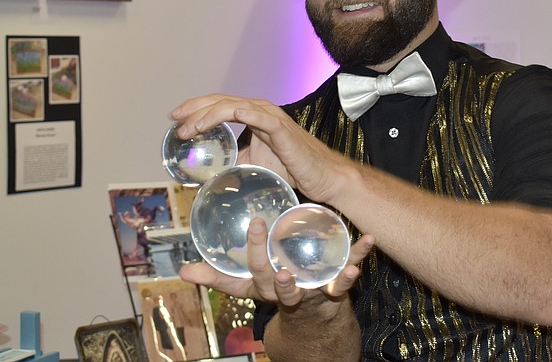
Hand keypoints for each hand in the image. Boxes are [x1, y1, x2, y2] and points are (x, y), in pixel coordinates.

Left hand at [171, 93, 351, 202]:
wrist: (322, 177)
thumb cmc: (293, 169)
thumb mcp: (254, 163)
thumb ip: (234, 160)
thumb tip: (208, 171)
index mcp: (254, 116)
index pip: (220, 106)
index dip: (196, 109)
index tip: (177, 119)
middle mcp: (261, 111)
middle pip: (221, 102)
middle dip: (195, 109)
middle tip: (175, 120)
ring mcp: (271, 117)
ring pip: (233, 107)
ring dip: (208, 114)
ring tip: (190, 127)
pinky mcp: (281, 129)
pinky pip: (258, 116)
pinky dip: (241, 114)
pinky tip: (227, 117)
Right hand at [180, 218, 375, 310]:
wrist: (312, 326)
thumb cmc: (276, 293)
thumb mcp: (247, 289)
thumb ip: (217, 278)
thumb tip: (182, 271)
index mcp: (266, 288)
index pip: (254, 272)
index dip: (253, 250)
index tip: (254, 224)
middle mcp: (290, 292)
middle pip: (282, 284)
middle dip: (279, 273)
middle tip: (279, 264)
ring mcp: (316, 292)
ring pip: (323, 283)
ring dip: (334, 275)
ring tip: (343, 268)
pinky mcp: (338, 289)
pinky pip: (351, 272)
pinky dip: (361, 256)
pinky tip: (369, 239)